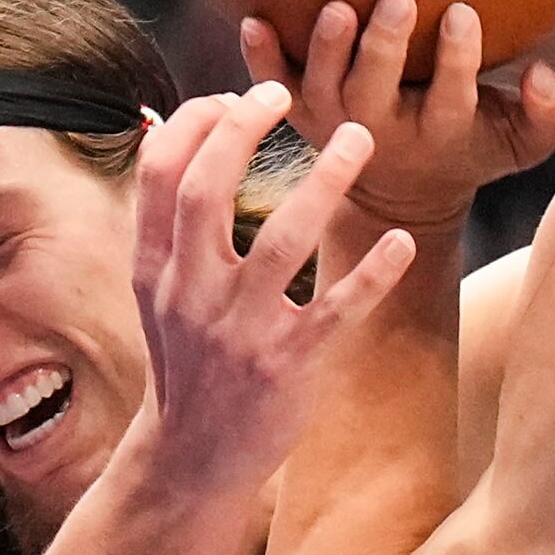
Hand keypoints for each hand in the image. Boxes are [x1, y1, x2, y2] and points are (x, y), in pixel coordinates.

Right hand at [128, 86, 416, 490]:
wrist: (190, 461)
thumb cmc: (188, 360)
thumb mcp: (158, 293)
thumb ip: (170, 222)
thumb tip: (187, 127)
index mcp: (155, 268)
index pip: (160, 172)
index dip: (196, 121)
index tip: (237, 93)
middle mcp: (190, 293)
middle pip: (207, 189)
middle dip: (244, 130)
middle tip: (288, 93)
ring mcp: (239, 331)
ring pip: (283, 240)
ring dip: (325, 181)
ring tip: (361, 137)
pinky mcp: (287, 366)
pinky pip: (336, 310)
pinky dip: (371, 272)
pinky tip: (399, 240)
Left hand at [239, 0, 554, 231]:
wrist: (401, 193)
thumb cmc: (471, 146)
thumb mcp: (524, 143)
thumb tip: (547, 75)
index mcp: (439, 132)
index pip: (450, 98)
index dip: (456, 59)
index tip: (462, 13)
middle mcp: (379, 130)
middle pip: (375, 93)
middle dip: (384, 48)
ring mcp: (332, 122)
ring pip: (323, 88)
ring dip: (326, 49)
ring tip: (336, 8)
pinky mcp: (299, 111)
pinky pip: (274, 86)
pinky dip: (261, 57)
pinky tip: (253, 17)